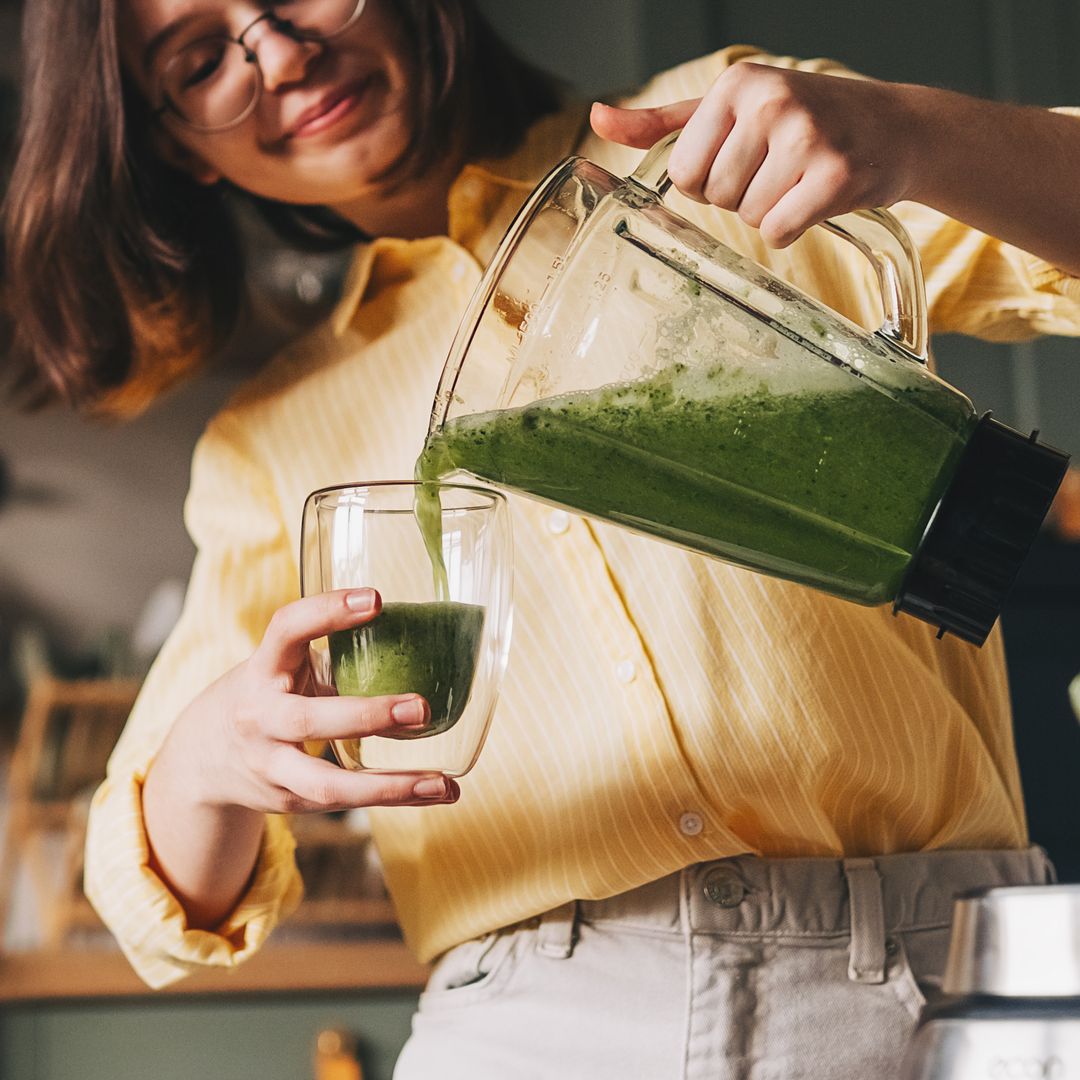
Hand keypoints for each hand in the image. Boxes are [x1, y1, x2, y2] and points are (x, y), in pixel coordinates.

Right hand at [143, 587, 457, 926]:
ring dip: (390, 786)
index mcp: (262, 669)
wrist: (203, 757)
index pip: (285, 630)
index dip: (326, 611)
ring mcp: (272, 766)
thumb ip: (335, 654)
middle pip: (307, 721)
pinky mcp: (290, 800)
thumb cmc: (268, 693)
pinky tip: (437, 791)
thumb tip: (421, 635)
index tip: (375, 599)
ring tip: (442, 782)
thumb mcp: (284, 666)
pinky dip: (395, 798)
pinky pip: (345, 803)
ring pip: (327, 785)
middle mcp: (260, 719)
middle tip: (421, 708)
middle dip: (366, 716)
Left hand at [591, 62, 923, 247]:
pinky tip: (816, 197)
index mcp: (738, 84)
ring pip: (748, 217)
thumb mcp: (731, 110)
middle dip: (740, 197)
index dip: (708, 182)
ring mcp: (805, 136)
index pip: (683, 173)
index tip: (742, 161)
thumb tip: (597, 118)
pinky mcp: (835, 174)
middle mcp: (770, 102)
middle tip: (778, 170)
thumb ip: (662, 123)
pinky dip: (794, 227)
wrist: (894, 128)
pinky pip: (779, 231)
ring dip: (770, 212)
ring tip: (799, 179)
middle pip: (715, 197)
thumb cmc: (804, 121)